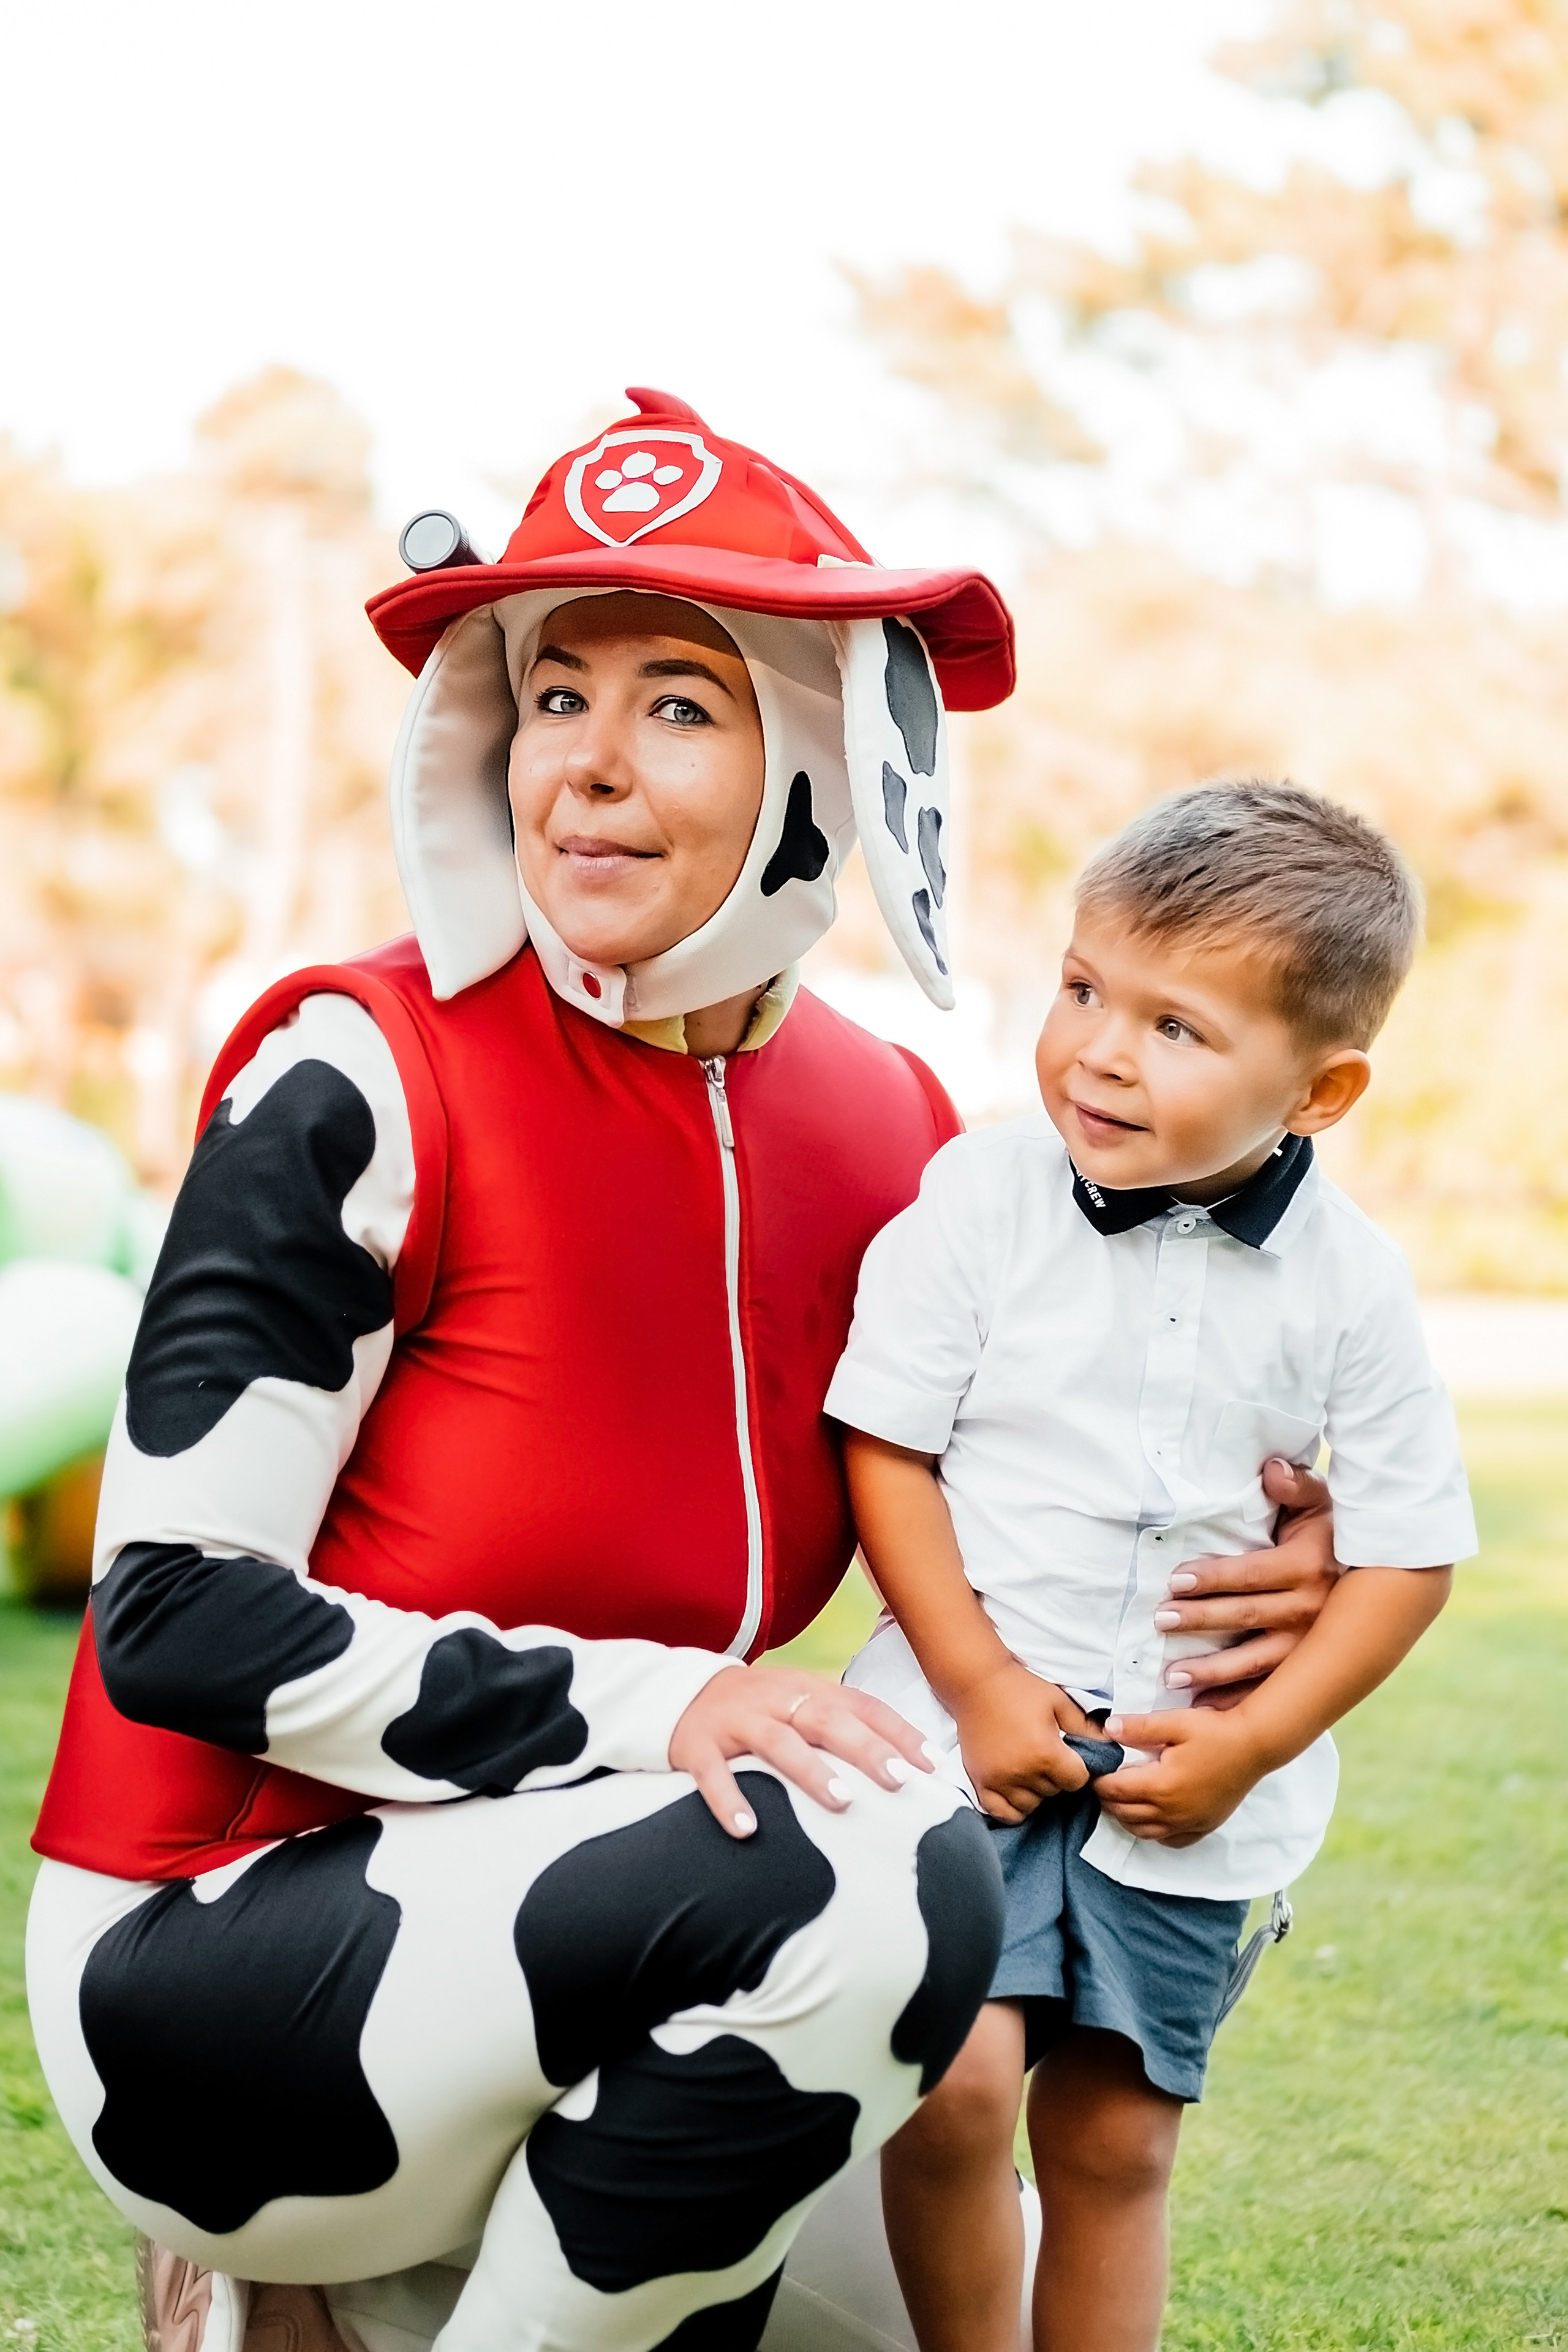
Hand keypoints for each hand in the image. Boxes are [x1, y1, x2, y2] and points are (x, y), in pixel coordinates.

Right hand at [668, 1665, 933, 1838]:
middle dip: (865, 1747)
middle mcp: (774, 1699)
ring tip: (841, 1801)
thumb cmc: (755, 1707)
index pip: (861, 1704)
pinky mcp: (697, 1745)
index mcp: (805, 1688)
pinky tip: (747, 1829)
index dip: (898, 1730)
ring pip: (777, 1742)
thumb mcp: (797, 1702)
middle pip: (825, 1718)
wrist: (677, 1693)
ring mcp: (735, 1720)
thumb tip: (901, 1763)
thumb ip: (840, 1724)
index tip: (932, 1763)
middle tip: (898, 1779)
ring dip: (811, 1771)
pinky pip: (713, 1773)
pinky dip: (729, 1799)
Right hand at [953, 1661, 1092, 1824]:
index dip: (1077, 1768)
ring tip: (1030, 1768)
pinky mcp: (980, 1782)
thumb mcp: (1059, 1702)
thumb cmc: (1019, 1689)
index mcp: (1046, 1753)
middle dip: (1056, 1777)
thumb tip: (1110, 1746)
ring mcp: (999, 1781)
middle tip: (1046, 1754)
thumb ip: (1086, 1728)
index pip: (1077, 1781)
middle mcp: (1022, 1773)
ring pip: (1030, 1805)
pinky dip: (1012, 1806)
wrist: (976, 1683)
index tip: (1069, 1755)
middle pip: (1054, 1793)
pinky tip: (1016, 1788)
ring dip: (1036, 1791)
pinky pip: (1001, 1813)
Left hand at [1095, 1707, 1265, 1845]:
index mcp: (1160, 1786)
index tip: (1093, 1771)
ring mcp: (1188, 1823)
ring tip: (1120, 1799)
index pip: (1115, 1791)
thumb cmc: (1215, 1731)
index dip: (1099, 1782)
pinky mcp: (1203, 1826)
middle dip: (1108, 1800)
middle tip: (1102, 1783)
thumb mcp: (1175, 1722)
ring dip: (1125, 1818)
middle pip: (1125, 1814)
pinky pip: (1170, 1840)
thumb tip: (1108, 1730)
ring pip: (1143, 1832)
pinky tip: (1151, 1817)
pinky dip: (1153, 1832)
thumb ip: (1138, 1727)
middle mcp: (1172, 1812)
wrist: (1255, 1745)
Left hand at [1158, 1459, 1340, 1709]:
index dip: (1214, 1577)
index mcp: (1307, 1568)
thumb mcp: (1321, 1503)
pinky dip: (1236, 1700)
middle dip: (1201, 1619)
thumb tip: (1271, 1468)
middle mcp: (1311, 1610)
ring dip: (1212, 1669)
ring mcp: (1310, 1645)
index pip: (1252, 1574)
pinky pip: (1269, 1689)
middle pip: (1246, 1617)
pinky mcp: (1308, 1668)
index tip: (1176, 1579)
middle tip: (1160, 1620)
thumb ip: (1297, 1485)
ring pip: (1255, 1660)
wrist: (1383, 1576)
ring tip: (1171, 1675)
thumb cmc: (1334, 1532)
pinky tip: (1205, 1709)